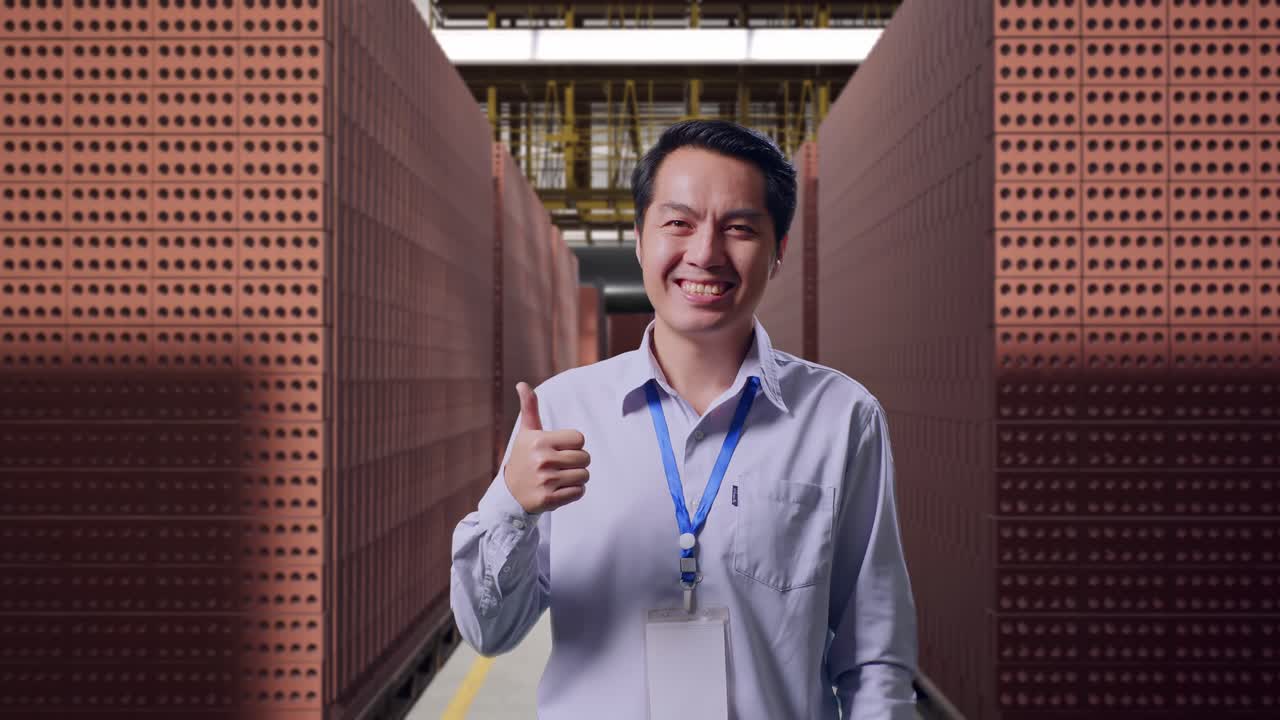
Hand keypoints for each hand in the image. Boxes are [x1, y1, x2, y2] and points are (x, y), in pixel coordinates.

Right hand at [503, 382, 590, 513]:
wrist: (511, 493)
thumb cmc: (524, 458)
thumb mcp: (526, 433)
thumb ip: (529, 408)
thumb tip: (522, 384)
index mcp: (539, 441)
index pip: (580, 439)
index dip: (573, 445)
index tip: (559, 449)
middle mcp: (542, 460)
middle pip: (585, 458)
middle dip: (578, 462)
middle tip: (561, 465)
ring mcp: (545, 481)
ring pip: (584, 476)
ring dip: (577, 478)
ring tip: (561, 478)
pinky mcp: (549, 500)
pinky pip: (579, 492)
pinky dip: (574, 492)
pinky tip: (560, 489)